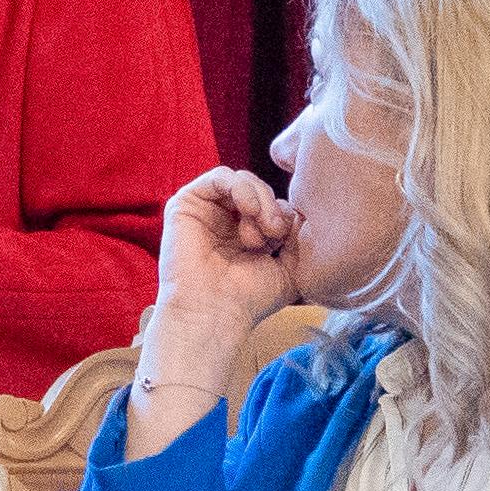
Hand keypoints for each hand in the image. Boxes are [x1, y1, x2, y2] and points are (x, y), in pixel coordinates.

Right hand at [149, 167, 298, 380]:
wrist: (214, 314)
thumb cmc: (249, 298)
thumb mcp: (289, 268)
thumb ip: (299, 238)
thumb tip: (303, 210)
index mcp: (247, 232)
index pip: (275, 204)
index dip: (286, 216)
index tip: (288, 242)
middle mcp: (225, 219)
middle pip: (260, 190)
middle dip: (274, 208)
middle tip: (275, 233)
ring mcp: (206, 210)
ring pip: (242, 180)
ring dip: (261, 199)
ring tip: (263, 229)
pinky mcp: (186, 204)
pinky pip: (219, 176)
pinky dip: (240, 188)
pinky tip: (249, 210)